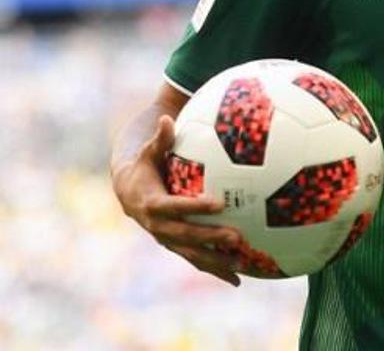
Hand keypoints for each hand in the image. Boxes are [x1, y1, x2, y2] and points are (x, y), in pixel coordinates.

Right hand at [111, 114, 243, 285]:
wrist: (127, 190)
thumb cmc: (144, 164)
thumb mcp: (148, 151)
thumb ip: (160, 139)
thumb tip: (167, 118)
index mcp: (151, 203)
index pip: (174, 206)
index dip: (194, 206)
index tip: (218, 203)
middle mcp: (158, 226)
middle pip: (185, 235)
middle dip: (210, 238)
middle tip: (237, 237)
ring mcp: (167, 239)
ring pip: (192, 254)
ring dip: (216, 262)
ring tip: (242, 266)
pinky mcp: (176, 246)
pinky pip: (196, 260)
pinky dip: (216, 270)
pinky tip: (238, 279)